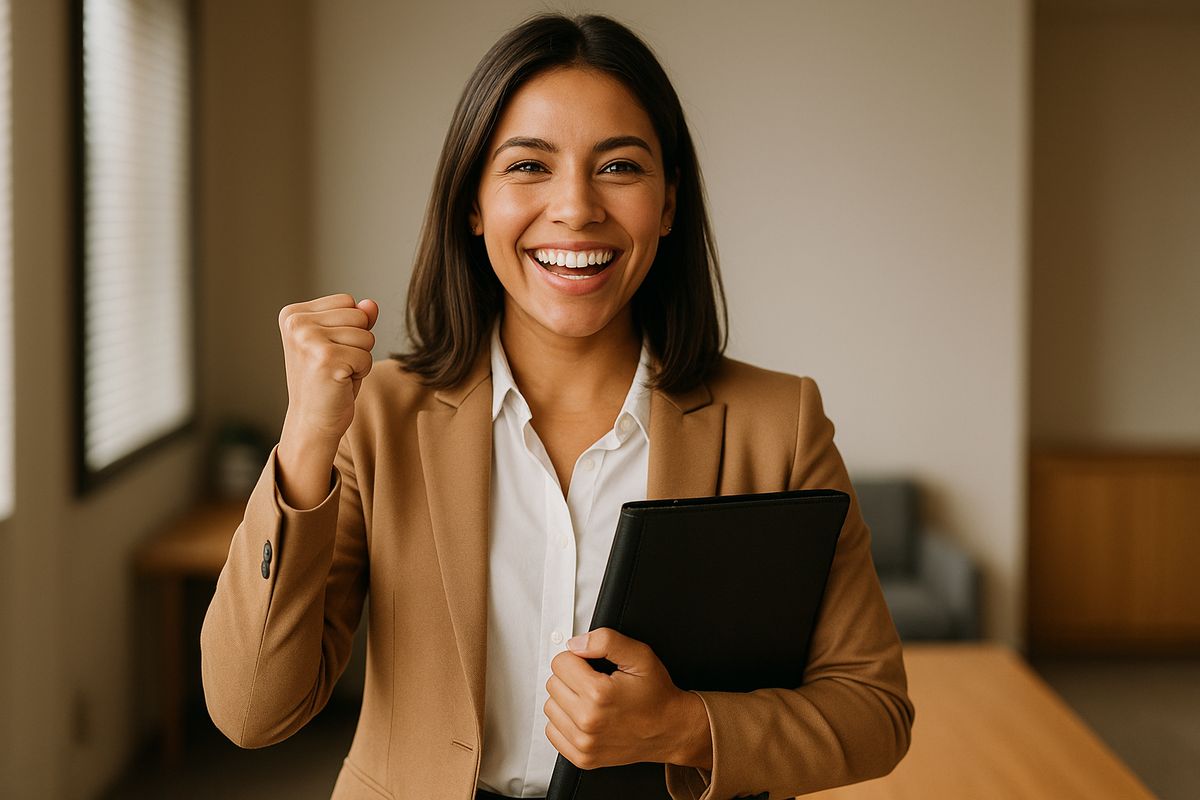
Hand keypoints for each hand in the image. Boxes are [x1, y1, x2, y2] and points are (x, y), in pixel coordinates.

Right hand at [278, 293, 378, 443]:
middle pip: (359, 315)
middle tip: (335, 364)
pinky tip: (340, 382)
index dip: (349, 327)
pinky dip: (361, 372)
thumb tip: (371, 304)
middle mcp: (297, 323)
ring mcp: (309, 340)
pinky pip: (366, 356)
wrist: (312, 420)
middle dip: (357, 342)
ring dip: (360, 357)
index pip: (347, 301)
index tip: (329, 350)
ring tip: (337, 372)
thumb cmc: (326, 381)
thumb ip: (355, 319)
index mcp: (293, 314)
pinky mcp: (326, 359)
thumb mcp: (340, 342)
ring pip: (366, 335)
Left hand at [544, 628, 712, 769]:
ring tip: (591, 700)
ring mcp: (584, 743)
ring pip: (550, 707)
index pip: (560, 663)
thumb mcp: (640, 656)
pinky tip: (584, 717)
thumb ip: (606, 641)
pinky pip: (552, 732)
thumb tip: (576, 644)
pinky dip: (564, 722)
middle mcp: (589, 721)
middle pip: (553, 684)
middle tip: (595, 682)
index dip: (577, 658)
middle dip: (571, 677)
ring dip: (566, 700)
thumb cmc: (656, 695)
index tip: (593, 666)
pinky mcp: (583, 758)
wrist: (671, 730)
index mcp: (599, 694)